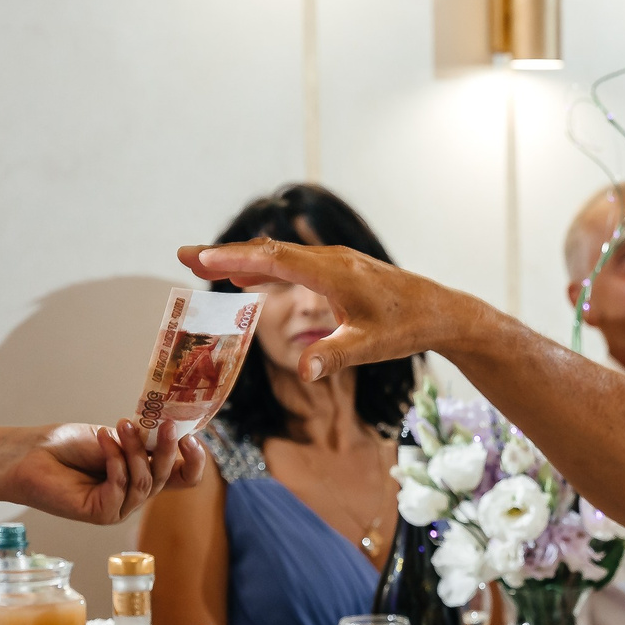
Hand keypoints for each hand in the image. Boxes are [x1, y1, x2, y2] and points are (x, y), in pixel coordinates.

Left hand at [6, 418, 203, 525]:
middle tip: (164, 424)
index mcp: (143, 475)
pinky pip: (120, 486)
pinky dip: (114, 460)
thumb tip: (176, 429)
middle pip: (168, 478)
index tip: (193, 438)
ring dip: (134, 450)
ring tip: (119, 426)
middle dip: (168, 449)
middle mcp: (135, 495)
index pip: (184, 478)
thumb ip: (145, 442)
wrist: (31, 455)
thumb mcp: (116, 437)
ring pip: (145, 482)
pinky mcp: (102, 514)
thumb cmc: (67, 445)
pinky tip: (103, 439)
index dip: (195, 462)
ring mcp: (120, 508)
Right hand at [177, 239, 515, 381]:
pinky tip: (248, 277)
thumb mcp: (371, 347)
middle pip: (268, 253)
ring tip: (202, 265)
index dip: (234, 258)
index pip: (274, 260)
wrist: (440, 312)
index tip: (200, 257)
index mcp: (332, 273)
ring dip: (241, 259)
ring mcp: (334, 262)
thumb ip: (336, 356)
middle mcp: (330, 260)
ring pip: (279, 256)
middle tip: (183, 255)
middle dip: (225, 254)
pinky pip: (293, 263)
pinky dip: (265, 266)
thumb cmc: (408, 328)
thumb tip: (304, 371)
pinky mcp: (338, 270)